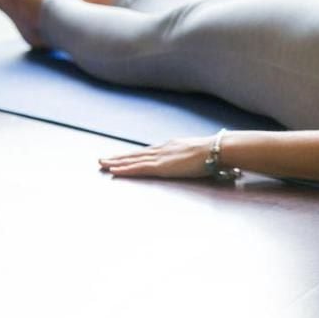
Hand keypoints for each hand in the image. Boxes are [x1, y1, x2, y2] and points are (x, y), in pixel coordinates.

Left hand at [98, 136, 212, 178]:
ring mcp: (160, 157)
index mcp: (171, 146)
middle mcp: (162, 149)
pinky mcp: (160, 166)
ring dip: (117, 162)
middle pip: (136, 154)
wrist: (215, 149)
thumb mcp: (197, 152)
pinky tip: (114, 170)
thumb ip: (190, 156)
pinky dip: (125, 169)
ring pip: (133, 160)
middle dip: (119, 157)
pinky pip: (138, 168)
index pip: (148, 151)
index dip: (133, 154)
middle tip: (103, 159)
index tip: (122, 156)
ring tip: (103, 163)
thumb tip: (194, 160)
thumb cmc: (212, 152)